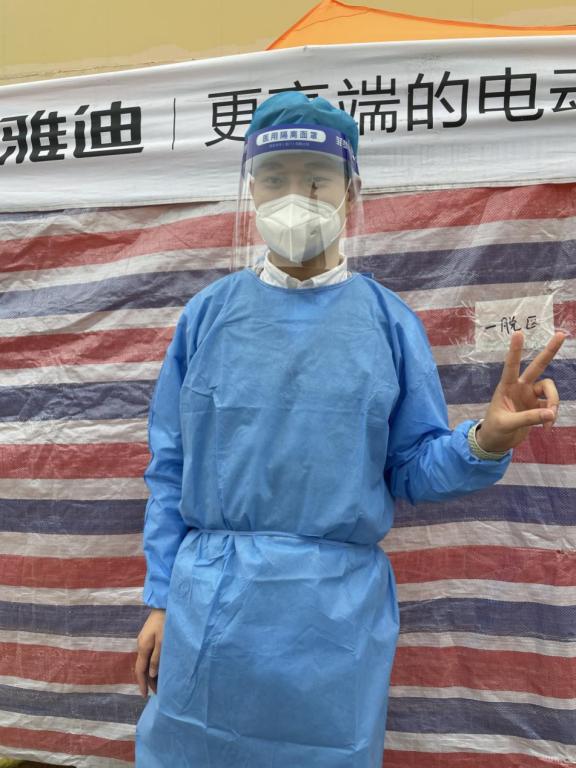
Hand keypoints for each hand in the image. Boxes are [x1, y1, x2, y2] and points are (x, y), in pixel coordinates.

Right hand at [135, 608, 164, 696]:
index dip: (142, 683)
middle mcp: (140, 645)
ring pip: (144, 661)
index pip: (140, 670)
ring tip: (157, 683)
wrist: (163, 605)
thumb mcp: (163, 641)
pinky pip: (147, 654)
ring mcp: (143, 640)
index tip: (144, 696)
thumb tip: (151, 674)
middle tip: (155, 692)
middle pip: (141, 667)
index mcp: (143, 647)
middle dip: (147, 680)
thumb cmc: (165, 622)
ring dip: (149, 672)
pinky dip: (151, 664)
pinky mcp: (148, 637)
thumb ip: (157, 658)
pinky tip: (157, 667)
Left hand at [476, 330, 566, 453]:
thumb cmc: (495, 430)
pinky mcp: (537, 406)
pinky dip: (551, 416)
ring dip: (553, 402)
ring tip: (549, 420)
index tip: (518, 333)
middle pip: (538, 366)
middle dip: (549, 351)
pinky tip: (547, 428)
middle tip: (562, 335)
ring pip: (549, 389)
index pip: (511, 365)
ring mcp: (530, 396)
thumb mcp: (507, 424)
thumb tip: (551, 413)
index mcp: (506, 387)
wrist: (496, 443)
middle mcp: (520, 387)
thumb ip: (528, 418)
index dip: (515, 350)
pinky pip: (551, 405)